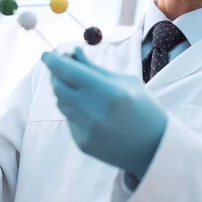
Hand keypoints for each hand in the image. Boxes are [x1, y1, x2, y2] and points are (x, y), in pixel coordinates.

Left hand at [42, 47, 167, 178]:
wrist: (155, 147)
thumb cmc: (144, 108)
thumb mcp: (126, 82)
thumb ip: (96, 69)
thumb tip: (73, 53)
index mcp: (107, 92)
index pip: (68, 71)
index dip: (53, 61)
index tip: (46, 54)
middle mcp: (93, 111)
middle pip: (58, 87)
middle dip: (56, 75)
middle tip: (61, 68)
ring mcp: (86, 130)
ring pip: (61, 103)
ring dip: (66, 92)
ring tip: (83, 89)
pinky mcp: (82, 143)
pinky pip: (70, 120)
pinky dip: (75, 110)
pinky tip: (94, 113)